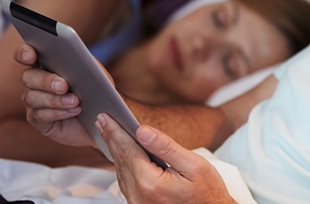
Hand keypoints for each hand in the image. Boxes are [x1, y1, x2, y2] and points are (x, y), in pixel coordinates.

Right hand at [14, 43, 94, 147]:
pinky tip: (73, 111)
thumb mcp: (97, 74)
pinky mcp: (38, 119)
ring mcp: (34, 100)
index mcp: (47, 62)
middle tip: (63, 86)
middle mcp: (36, 80)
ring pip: (33, 97)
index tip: (30, 55)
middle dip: (46, 80)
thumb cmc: (97, 90)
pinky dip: (58, 112)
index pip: (27, 53)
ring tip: (75, 101)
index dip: (25, 52)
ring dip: (55, 99)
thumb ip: (87, 64)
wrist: (100, 117)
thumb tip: (77, 59)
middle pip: (28, 76)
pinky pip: (40, 115)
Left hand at [96, 113, 235, 203]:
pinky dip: (122, 164)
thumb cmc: (207, 192)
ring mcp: (138, 203)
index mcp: (150, 184)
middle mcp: (139, 196)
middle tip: (102, 119)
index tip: (106, 116)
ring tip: (109, 133)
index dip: (116, 130)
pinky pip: (126, 182)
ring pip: (121, 171)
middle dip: (111, 138)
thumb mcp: (193, 165)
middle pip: (121, 160)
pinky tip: (122, 154)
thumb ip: (165, 146)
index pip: (128, 150)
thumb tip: (142, 131)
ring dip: (115, 150)